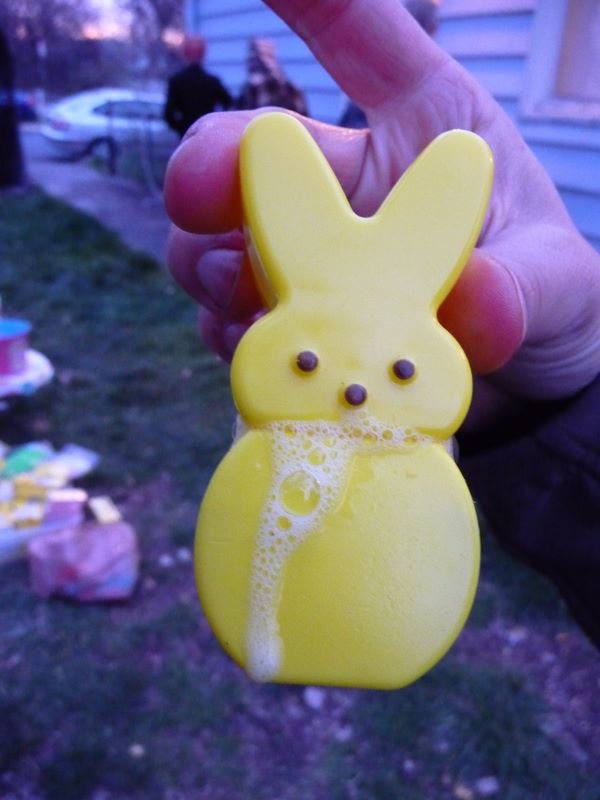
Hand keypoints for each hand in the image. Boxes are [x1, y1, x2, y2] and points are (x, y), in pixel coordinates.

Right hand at [164, 0, 599, 428]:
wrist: (522, 393)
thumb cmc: (550, 308)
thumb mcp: (558, 287)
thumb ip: (523, 289)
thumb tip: (474, 301)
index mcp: (425, 137)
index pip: (366, 42)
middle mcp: (355, 187)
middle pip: (253, 150)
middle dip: (212, 165)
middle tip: (200, 197)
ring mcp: (315, 259)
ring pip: (217, 238)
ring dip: (213, 263)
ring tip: (247, 298)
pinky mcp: (293, 323)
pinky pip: (227, 316)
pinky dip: (229, 330)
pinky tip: (262, 345)